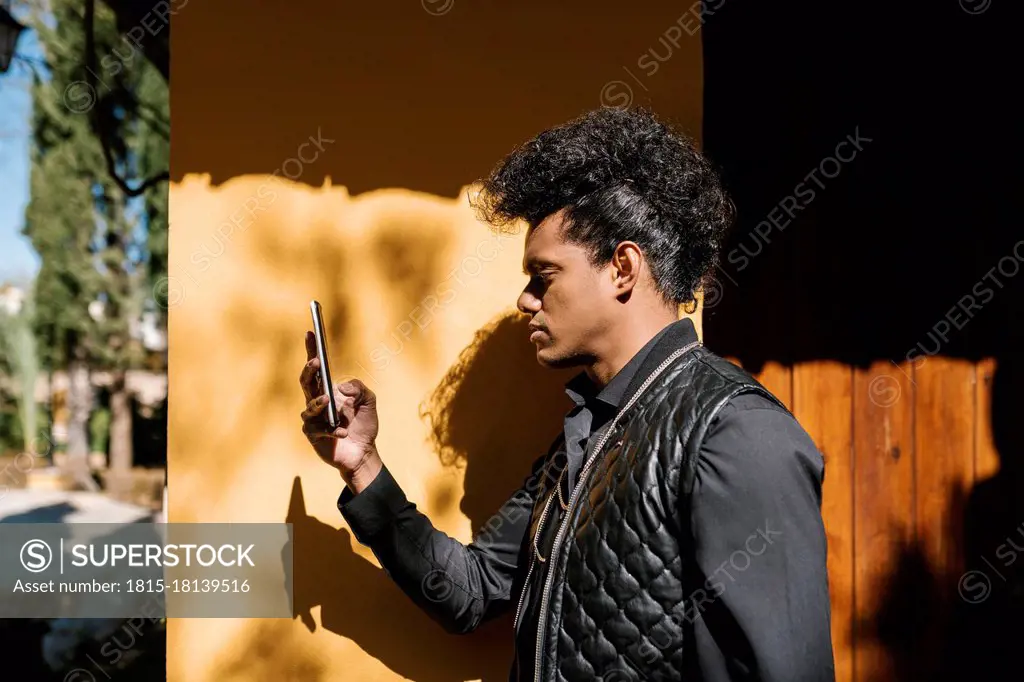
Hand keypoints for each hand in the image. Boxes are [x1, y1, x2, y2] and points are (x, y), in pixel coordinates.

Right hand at [299, 331, 381, 491]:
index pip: (317, 368)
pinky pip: (318, 429)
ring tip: (329, 401)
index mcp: (328, 390)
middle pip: (306, 382)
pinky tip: (343, 432)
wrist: (364, 452)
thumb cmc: (363, 425)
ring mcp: (313, 419)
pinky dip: (332, 430)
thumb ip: (360, 388)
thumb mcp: (369, 401)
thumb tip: (341, 387)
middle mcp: (317, 402)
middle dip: (309, 370)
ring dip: (318, 402)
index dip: (312, 349)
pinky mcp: (313, 435)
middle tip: (316, 361)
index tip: (311, 333)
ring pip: (309, 406)